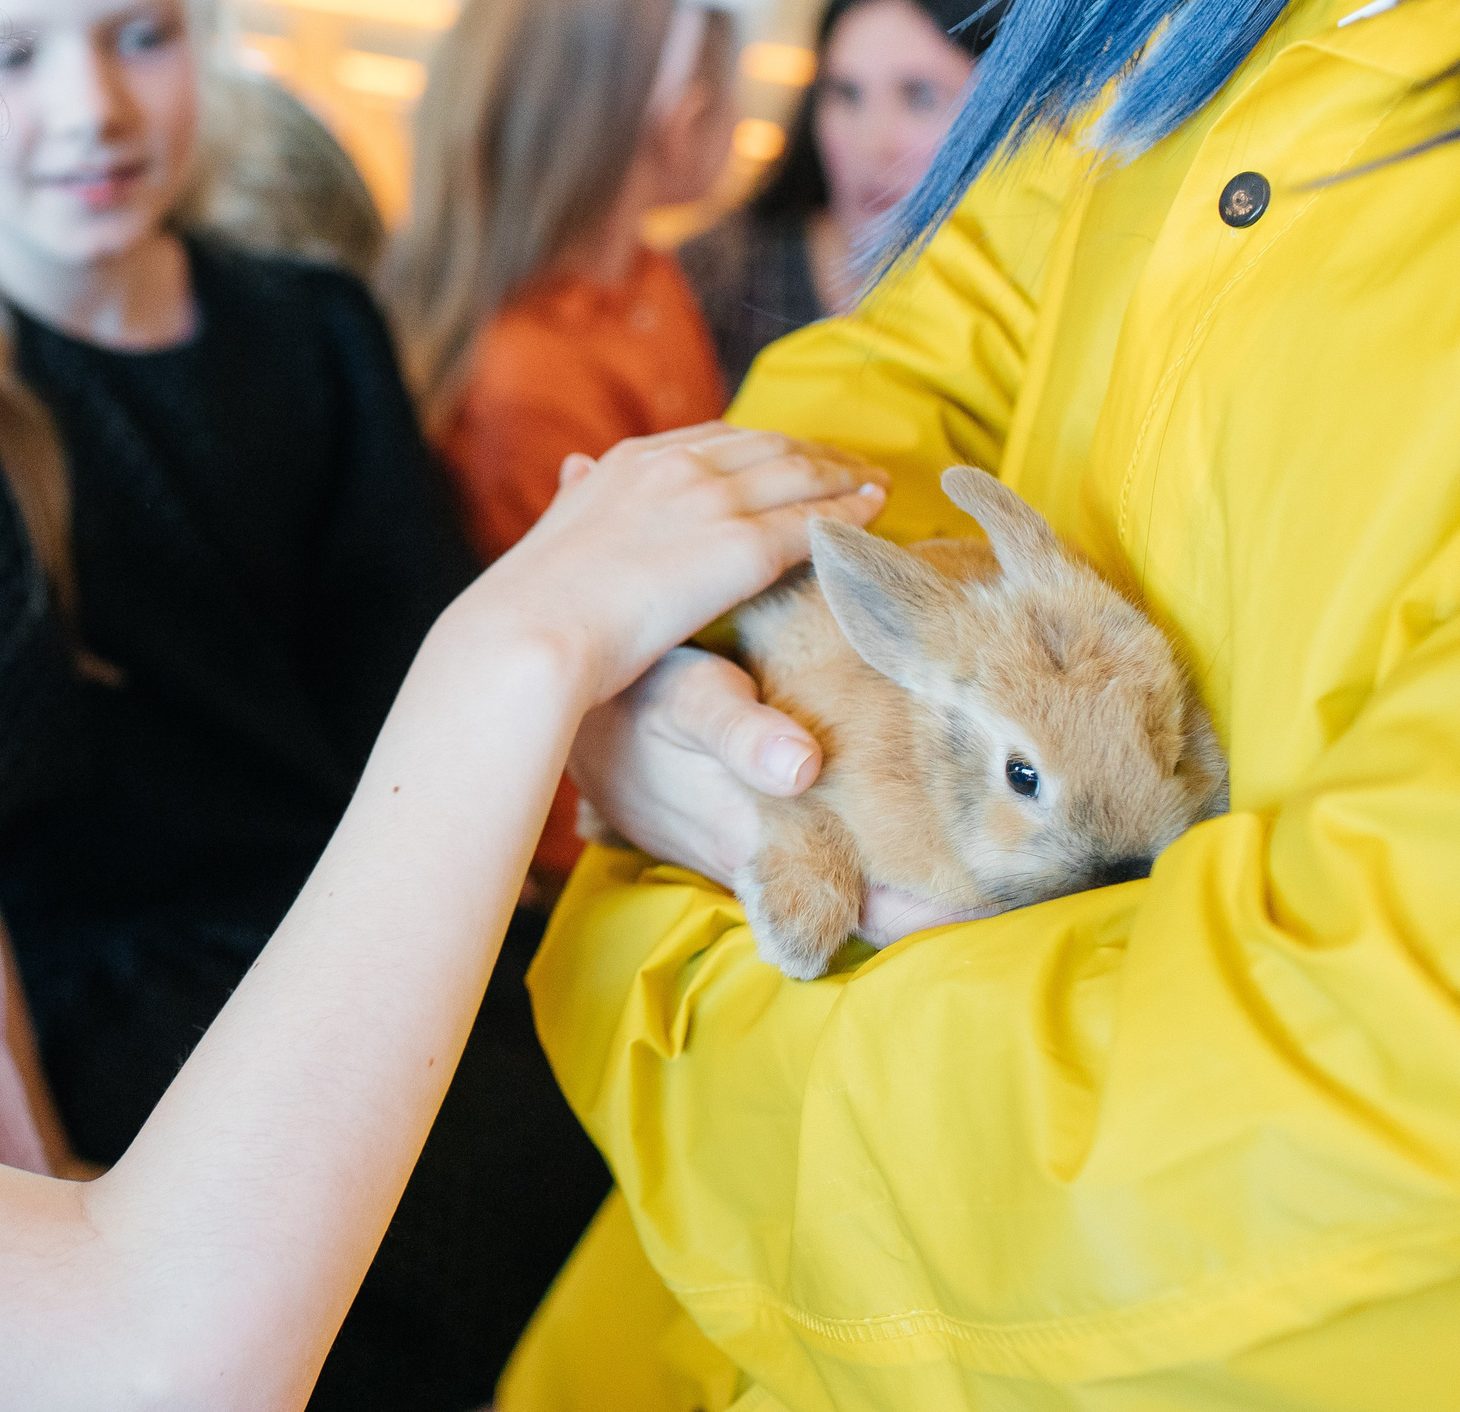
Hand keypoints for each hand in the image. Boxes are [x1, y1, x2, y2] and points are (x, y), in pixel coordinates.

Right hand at [457, 424, 887, 710]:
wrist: (529, 634)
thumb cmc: (532, 605)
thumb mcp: (553, 526)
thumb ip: (577, 495)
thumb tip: (574, 469)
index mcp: (631, 461)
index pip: (717, 438)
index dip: (764, 447)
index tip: (792, 457)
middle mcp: (675, 466)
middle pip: (769, 446)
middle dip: (816, 454)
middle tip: (854, 467)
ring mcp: (710, 502)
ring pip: (801, 475)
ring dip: (845, 478)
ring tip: (876, 488)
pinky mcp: (739, 548)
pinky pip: (813, 523)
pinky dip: (849, 515)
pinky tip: (874, 517)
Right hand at [571, 645, 994, 944]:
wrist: (564, 716)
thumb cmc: (632, 695)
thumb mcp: (682, 693)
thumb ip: (737, 728)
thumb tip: (802, 765)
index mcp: (765, 837)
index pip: (869, 904)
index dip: (940, 915)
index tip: (1015, 910)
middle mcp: (772, 862)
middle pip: (879, 907)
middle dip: (951, 906)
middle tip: (1044, 891)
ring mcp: (764, 854)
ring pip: (859, 889)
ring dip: (920, 888)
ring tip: (1010, 873)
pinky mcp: (756, 836)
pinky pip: (831, 865)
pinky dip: (881, 860)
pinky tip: (928, 837)